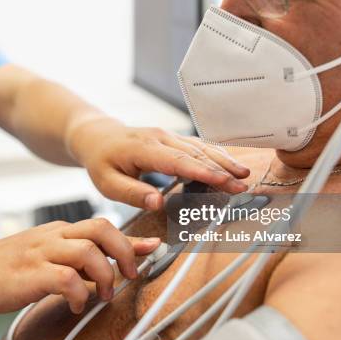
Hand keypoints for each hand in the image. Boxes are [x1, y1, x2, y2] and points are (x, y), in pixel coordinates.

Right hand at [0, 218, 159, 314]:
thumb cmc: (8, 266)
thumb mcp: (46, 255)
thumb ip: (76, 257)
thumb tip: (108, 262)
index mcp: (59, 231)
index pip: (101, 225)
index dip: (131, 238)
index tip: (155, 247)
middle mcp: (53, 236)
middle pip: (101, 228)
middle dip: (124, 251)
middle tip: (128, 275)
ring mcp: (41, 252)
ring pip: (88, 251)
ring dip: (103, 276)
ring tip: (100, 296)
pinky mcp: (29, 274)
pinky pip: (66, 278)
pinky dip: (78, 293)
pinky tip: (74, 305)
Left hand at [67, 118, 250, 209]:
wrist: (97, 136)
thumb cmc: (102, 162)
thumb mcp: (107, 183)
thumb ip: (132, 194)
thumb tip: (158, 204)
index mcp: (144, 148)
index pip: (178, 161)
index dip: (203, 172)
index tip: (224, 182)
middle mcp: (159, 137)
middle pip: (195, 153)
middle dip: (221, 169)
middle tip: (243, 184)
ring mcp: (167, 135)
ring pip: (199, 146)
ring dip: (222, 160)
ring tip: (243, 175)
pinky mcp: (172, 138)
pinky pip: (196, 145)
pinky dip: (214, 155)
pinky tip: (228, 165)